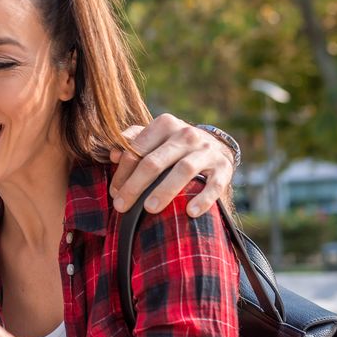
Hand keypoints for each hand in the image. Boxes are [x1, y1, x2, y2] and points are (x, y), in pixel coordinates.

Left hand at [109, 113, 232, 215]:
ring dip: (165, 191)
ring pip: (183, 170)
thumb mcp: (155, 138)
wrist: (215, 146)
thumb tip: (112, 154)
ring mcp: (207, 150)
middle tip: (121, 207)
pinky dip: (203, 198)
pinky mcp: (224, 167)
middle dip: (135, 185)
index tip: (114, 194)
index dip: (122, 173)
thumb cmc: (174, 147)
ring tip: (149, 209)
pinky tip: (190, 212)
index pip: (136, 150)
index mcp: (165, 124)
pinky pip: (214, 184)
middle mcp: (186, 134)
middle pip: (155, 161)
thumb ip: (133, 143)